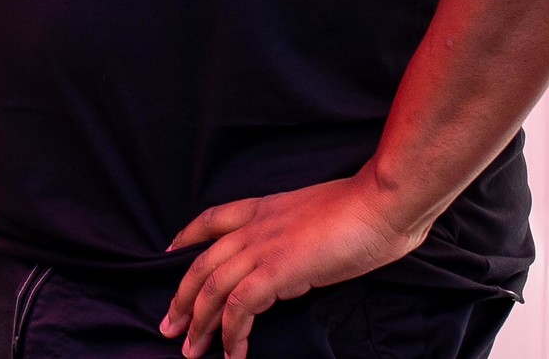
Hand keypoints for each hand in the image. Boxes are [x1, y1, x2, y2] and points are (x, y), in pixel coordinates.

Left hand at [160, 174, 427, 358]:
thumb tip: (295, 263)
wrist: (380, 204)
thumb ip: (295, 236)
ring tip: (191, 350)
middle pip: (200, 264)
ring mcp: (262, 247)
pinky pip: (239, 307)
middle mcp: (253, 226)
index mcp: (262, 208)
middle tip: (168, 326)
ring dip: (199, 324)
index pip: (210, 220)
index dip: (185, 238)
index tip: (170, 253)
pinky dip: (232, 335)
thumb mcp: (314, 217)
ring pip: (212, 289)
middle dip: (181, 298)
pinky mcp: (276, 270)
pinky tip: (233, 355)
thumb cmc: (363, 211)